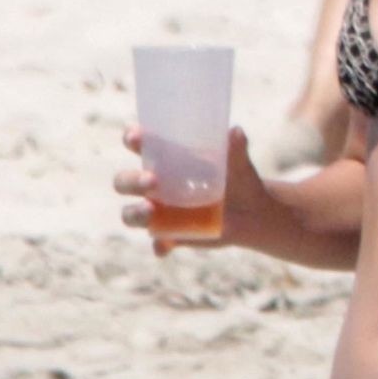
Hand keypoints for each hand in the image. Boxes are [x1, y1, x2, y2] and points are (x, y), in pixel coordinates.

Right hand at [115, 125, 265, 256]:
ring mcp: (159, 211)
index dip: (130, 138)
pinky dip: (160, 245)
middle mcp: (153, 184)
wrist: (253, 211)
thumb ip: (236, 148)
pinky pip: (158, 242)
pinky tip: (166, 246)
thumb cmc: (238, 177)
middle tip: (153, 181)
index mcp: (165, 158)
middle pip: (124, 182)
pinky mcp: (171, 235)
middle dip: (132, 180)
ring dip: (135, 213)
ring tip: (151, 211)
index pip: (138, 144)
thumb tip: (235, 132)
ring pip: (130, 214)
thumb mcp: (238, 162)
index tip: (136, 138)